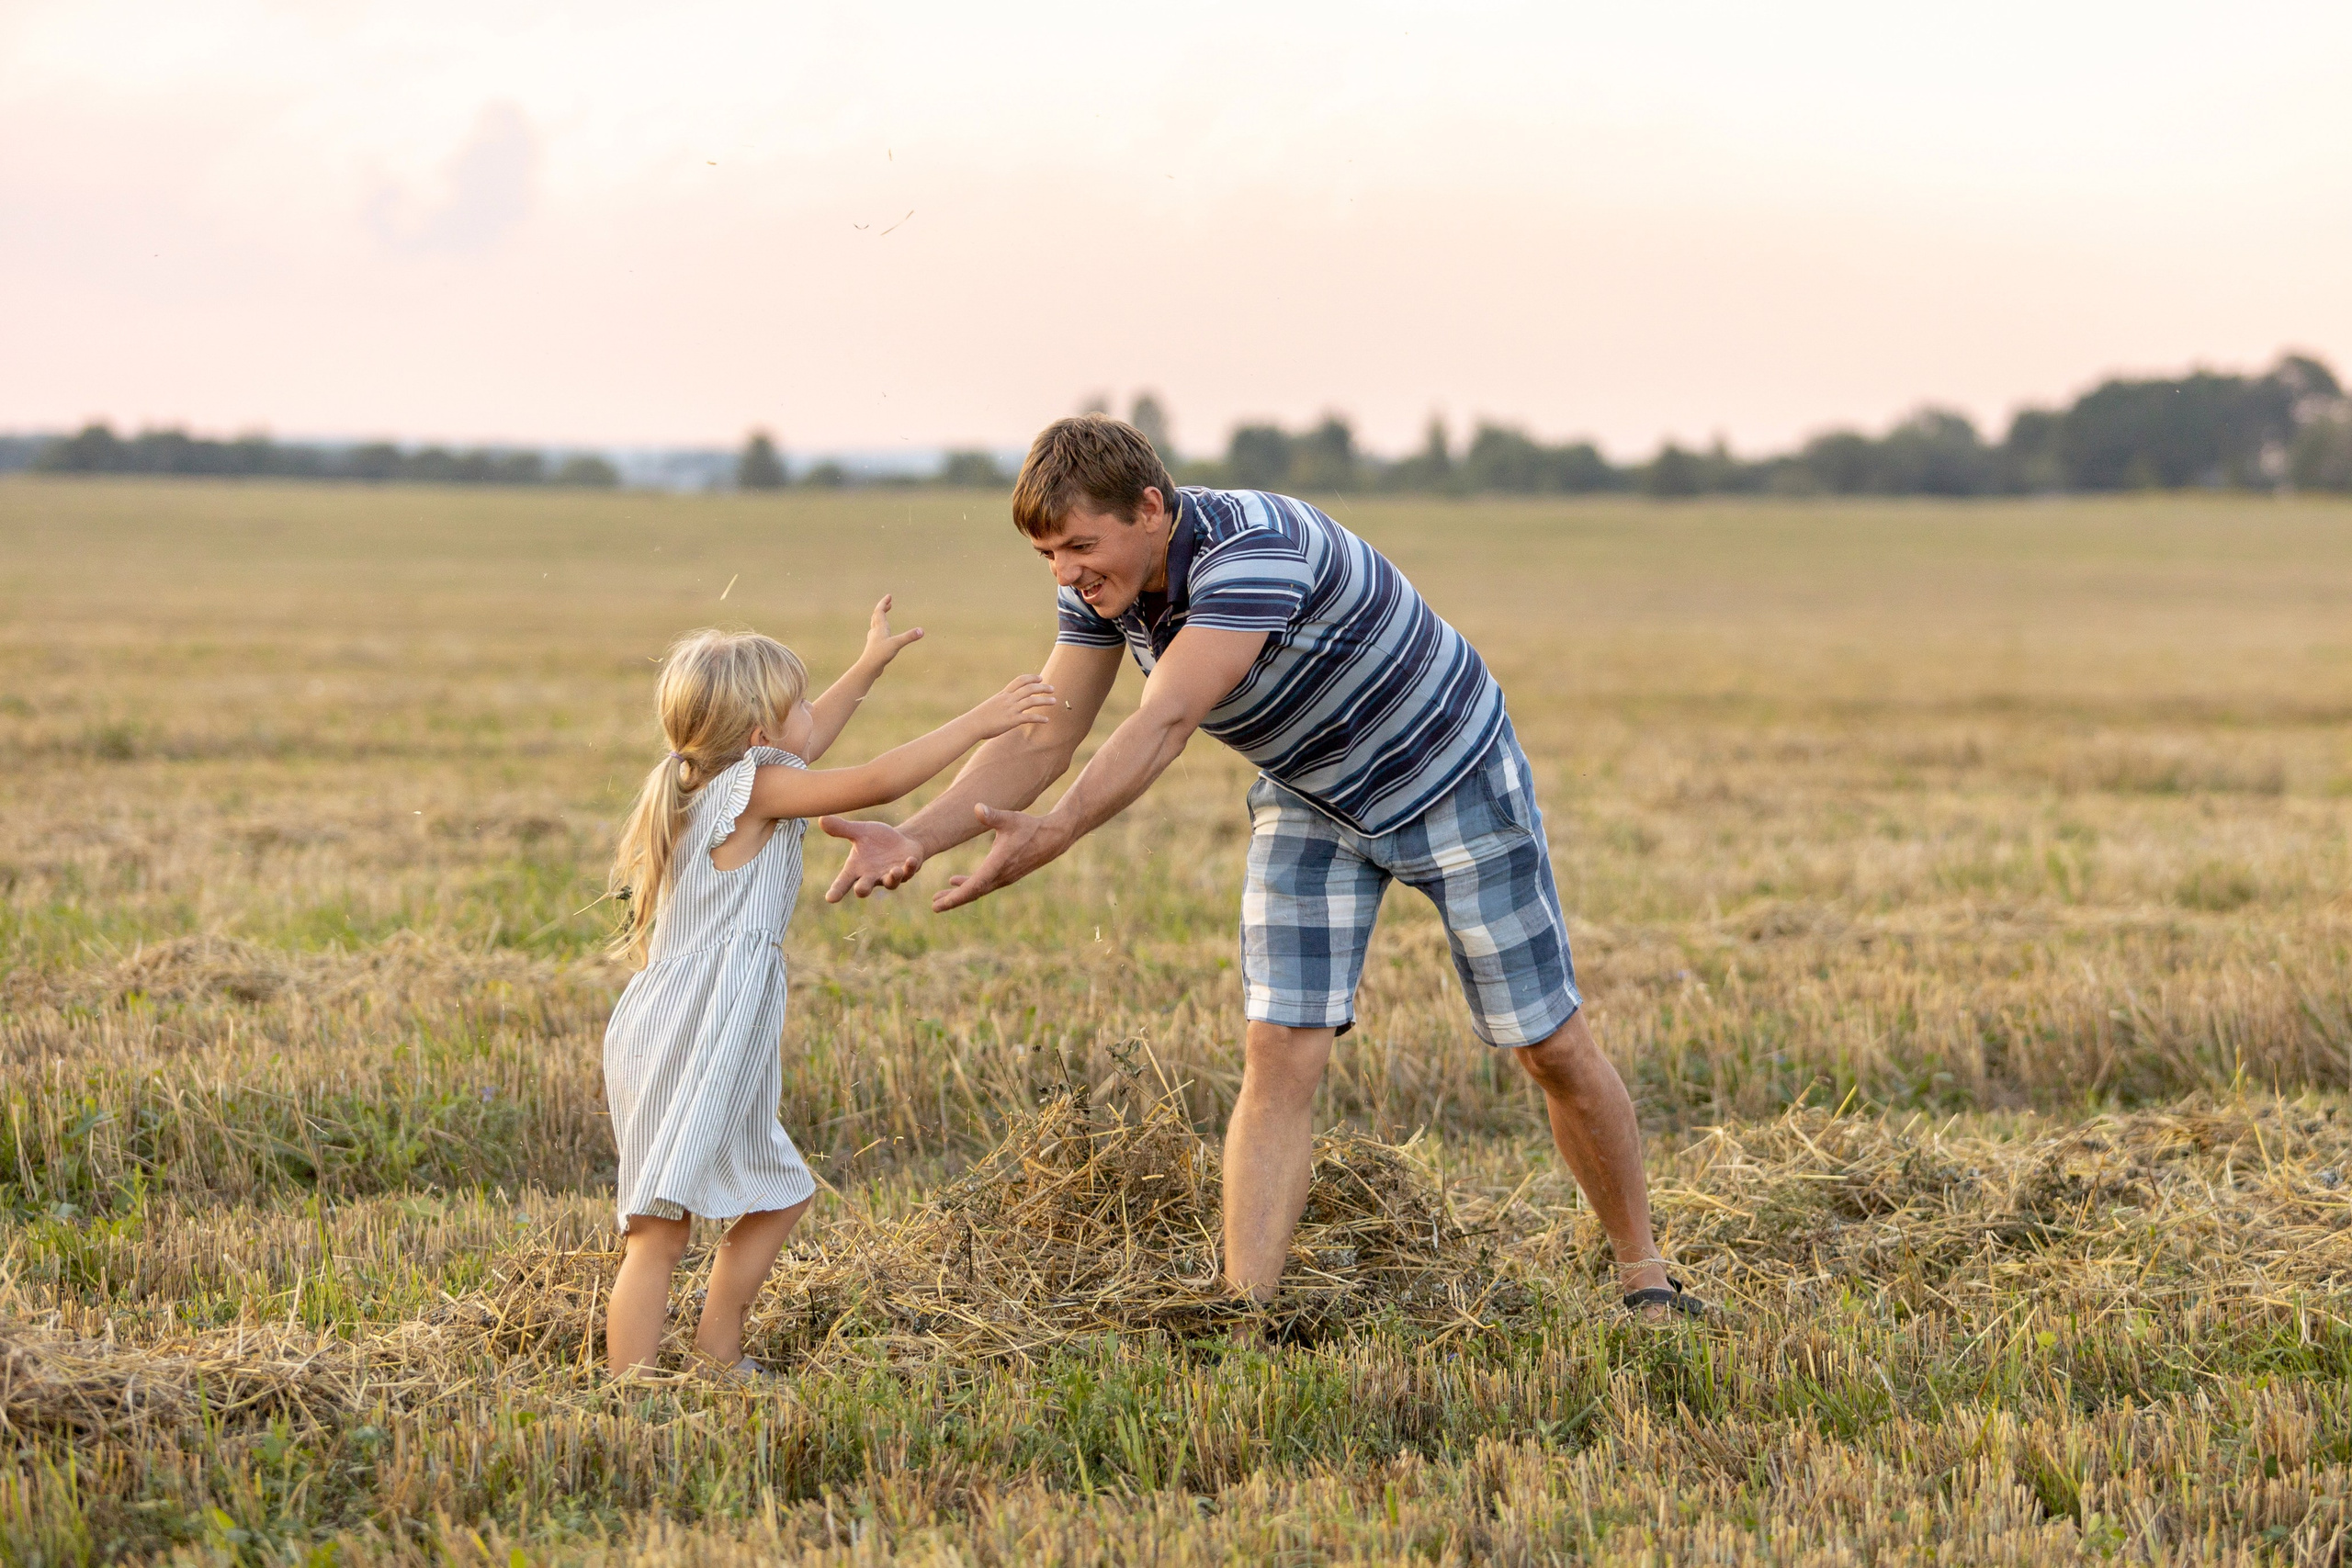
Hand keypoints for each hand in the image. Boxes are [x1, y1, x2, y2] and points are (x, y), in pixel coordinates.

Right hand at [820, 815, 925, 900]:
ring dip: (892, 878)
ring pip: (890, 883)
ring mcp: (889, 876)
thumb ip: (842, 829)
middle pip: (864, 889)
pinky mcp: (906, 871)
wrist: (900, 841)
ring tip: (894, 870)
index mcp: (856, 869)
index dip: (836, 890)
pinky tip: (910, 860)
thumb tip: (821, 819)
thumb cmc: (876, 839)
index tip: (830, 898)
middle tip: (860, 890)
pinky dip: (910, 867)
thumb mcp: (860, 831)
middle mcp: (871, 877)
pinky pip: (908, 872)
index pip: (842, 882)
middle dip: (863, 889)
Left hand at [858, 594, 925, 672]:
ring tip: (884, 615)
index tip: (889, 596)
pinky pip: (876, 633)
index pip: (880, 611)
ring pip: (875, 624)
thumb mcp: (897, 644)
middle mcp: (875, 631)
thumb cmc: (881, 654)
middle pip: (877, 616)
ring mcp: (874, 639)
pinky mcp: (874, 647)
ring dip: (880, 617)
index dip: (884, 603)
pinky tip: (881, 633)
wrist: (869, 667)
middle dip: (883, 608)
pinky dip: (879, 628)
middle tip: (889, 603)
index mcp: (880, 627)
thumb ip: (909, 637)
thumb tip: (922, 631)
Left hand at [933, 804, 1070, 911]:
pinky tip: (954, 881)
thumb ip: (992, 815)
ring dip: (958, 895)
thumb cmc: (1030, 827)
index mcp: (998, 864)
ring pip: (977, 890)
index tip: (940, 904)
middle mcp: (1000, 876)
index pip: (974, 885)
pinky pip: (983, 884)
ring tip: (938, 900)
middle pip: (973, 893)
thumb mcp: (1010, 819)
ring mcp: (1003, 878)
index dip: (956, 895)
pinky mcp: (1005, 875)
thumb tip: (977, 807)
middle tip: (934, 907)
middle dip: (953, 900)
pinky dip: (968, 885)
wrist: (1052, 839)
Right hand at [968, 674, 1057, 738]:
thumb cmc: (979, 717)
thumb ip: (1001, 702)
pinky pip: (1029, 718)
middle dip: (1043, 687)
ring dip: (1045, 700)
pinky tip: (1046, 720)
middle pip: (1029, 689)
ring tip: (1054, 701)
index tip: (1040, 678)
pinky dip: (1039, 718)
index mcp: (1003, 694)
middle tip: (1052, 688)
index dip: (1031, 678)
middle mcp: (1008, 699)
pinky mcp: (1012, 720)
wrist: (972, 724)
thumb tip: (1007, 704)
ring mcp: (1011, 709)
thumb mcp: (991, 705)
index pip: (1019, 681)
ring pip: (1032, 701)